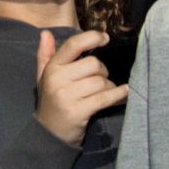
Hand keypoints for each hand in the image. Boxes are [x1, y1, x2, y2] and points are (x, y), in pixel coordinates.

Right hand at [33, 30, 129, 146]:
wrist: (48, 134)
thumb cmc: (51, 102)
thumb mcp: (44, 78)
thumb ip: (45, 55)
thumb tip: (45, 33)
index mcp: (51, 68)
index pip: (73, 45)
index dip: (92, 38)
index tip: (105, 38)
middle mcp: (57, 80)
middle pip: (93, 64)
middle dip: (102, 71)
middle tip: (99, 79)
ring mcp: (66, 96)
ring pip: (100, 82)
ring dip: (108, 87)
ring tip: (103, 92)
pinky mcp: (78, 111)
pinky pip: (104, 98)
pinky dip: (117, 95)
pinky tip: (124, 92)